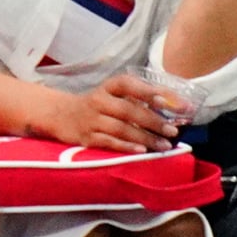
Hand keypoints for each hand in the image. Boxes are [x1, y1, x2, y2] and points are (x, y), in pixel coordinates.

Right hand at [50, 74, 180, 153]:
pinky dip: (126, 146)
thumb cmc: (99, 104)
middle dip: (154, 121)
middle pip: (129, 109)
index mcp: (109, 86)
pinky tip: (141, 151)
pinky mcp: (87, 138)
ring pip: (121, 128)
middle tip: (173, 130)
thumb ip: (138, 97)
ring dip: (145, 137)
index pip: (130, 85)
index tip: (169, 102)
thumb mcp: (114, 94)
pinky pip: (109, 142)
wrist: (62, 115)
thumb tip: (173, 105)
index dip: (149, 92)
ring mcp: (92, 120)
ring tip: (164, 145)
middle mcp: (99, 100)